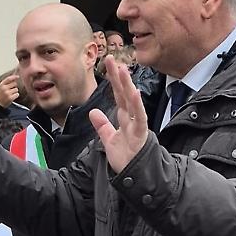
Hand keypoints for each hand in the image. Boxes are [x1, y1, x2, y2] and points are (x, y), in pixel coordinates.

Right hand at [0, 74, 19, 107]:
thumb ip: (7, 82)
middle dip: (14, 86)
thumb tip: (15, 77)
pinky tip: (12, 97)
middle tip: (10, 90)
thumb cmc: (1, 95)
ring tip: (10, 94)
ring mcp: (7, 93)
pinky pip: (17, 94)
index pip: (9, 79)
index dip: (14, 77)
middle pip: (15, 83)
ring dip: (15, 92)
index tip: (18, 76)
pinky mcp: (10, 98)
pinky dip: (16, 96)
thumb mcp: (1, 87)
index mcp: (1, 85)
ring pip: (16, 89)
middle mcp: (4, 88)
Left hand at [89, 56, 149, 172]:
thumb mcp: (109, 140)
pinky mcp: (141, 135)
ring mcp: (137, 125)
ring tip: (122, 70)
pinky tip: (134, 93)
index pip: (117, 94)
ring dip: (127, 86)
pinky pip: (140, 118)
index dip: (112, 79)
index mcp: (124, 118)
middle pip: (124, 93)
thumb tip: (94, 112)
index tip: (107, 63)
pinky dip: (137, 106)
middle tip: (111, 58)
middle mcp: (131, 118)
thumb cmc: (126, 159)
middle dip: (118, 76)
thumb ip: (102, 125)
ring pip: (132, 102)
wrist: (135, 177)